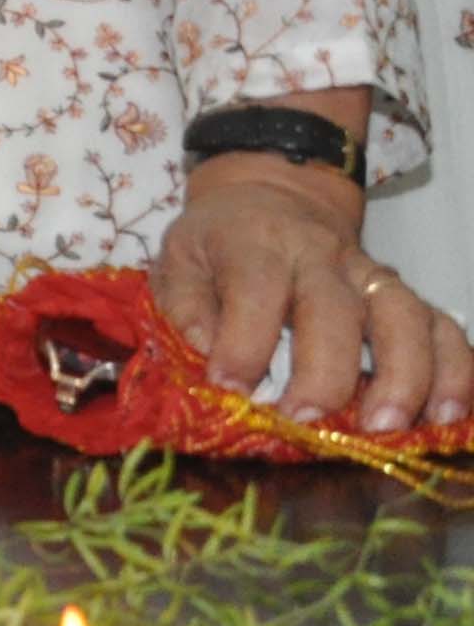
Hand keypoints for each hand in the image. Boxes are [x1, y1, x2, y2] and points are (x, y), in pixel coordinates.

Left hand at [154, 156, 473, 432]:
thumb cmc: (219, 243)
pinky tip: (447, 415)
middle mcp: (319, 254)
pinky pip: (442, 327)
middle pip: (335, 309)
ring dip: (404, 375)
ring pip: (403, 316)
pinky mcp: (402, 295)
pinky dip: (454, 371)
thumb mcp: (179, 258)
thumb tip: (207, 354)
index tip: (231, 387)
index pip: (254, 287)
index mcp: (255, 242)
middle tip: (307, 420)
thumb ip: (185, 304)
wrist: (271, 198)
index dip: (243, 340)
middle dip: (325, 371)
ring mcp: (369, 273)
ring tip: (389, 427)